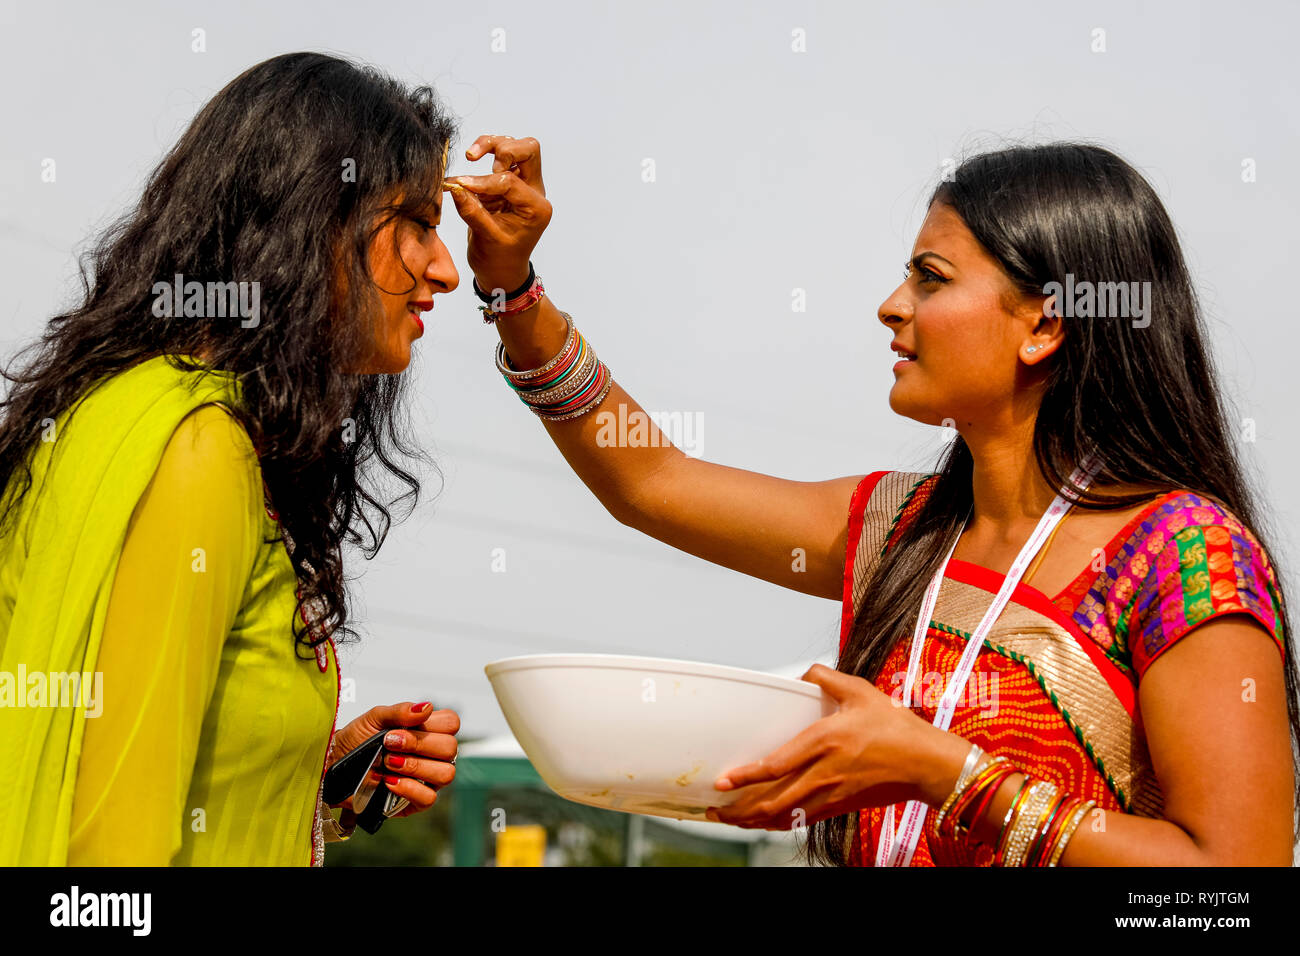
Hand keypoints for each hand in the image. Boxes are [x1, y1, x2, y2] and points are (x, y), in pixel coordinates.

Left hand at [328, 701, 459, 817]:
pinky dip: (409, 788)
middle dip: (418, 745)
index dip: (432, 724)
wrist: (333, 765)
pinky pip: (429, 798)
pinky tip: (388, 782)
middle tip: (389, 744)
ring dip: (415, 766)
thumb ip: (400, 711)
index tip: (399, 729)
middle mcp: (433, 755)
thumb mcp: (374, 718)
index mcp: (428, 730)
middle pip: (450, 748)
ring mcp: (427, 779)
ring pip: (446, 774)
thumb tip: (427, 707)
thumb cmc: (356, 740)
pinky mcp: (415, 802)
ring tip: (389, 763)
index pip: (452, 723)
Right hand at [443, 135, 552, 294]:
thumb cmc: (498, 259)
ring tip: (471, 156)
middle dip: (503, 149)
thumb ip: (471, 211)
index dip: (484, 182)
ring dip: (493, 146)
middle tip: (478, 161)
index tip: (460, 186)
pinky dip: (486, 151)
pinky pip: (501, 155)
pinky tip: (471, 159)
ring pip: (516, 146)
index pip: (511, 182)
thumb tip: (454, 186)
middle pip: (529, 150)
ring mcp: (523, 184)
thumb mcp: (485, 238)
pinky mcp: (509, 181)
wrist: (501, 269)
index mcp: (536, 208)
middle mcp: (534, 192)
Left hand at [704, 664, 965, 829]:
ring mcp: (831, 794)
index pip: (776, 765)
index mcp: (825, 741)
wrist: (927, 764)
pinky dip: (777, 824)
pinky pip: (801, 821)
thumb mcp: (861, 691)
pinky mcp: (839, 807)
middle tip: (715, 809)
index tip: (723, 781)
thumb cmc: (897, 729)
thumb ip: (827, 678)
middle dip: (738, 810)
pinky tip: (764, 822)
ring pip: (783, 816)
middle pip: (772, 801)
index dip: (745, 777)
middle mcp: (823, 773)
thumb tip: (803, 675)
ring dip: (753, 821)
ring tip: (730, 820)